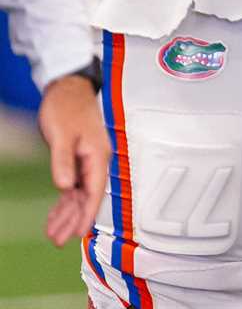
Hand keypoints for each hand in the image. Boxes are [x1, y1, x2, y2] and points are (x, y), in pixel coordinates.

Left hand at [38, 74, 109, 246]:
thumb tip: (66, 186)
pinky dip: (64, 202)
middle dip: (74, 220)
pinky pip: (73, 187)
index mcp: (98, 154)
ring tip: (54, 233)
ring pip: (79, 194)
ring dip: (67, 214)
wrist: (69, 89)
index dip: (88, 213)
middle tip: (59, 240)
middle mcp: (96, 160)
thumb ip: (64, 161)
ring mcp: (88, 161)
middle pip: (88, 197)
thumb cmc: (68, 107)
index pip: (95, 190)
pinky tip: (56, 215)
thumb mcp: (62, 135)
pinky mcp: (78, 160)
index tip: (80, 233)